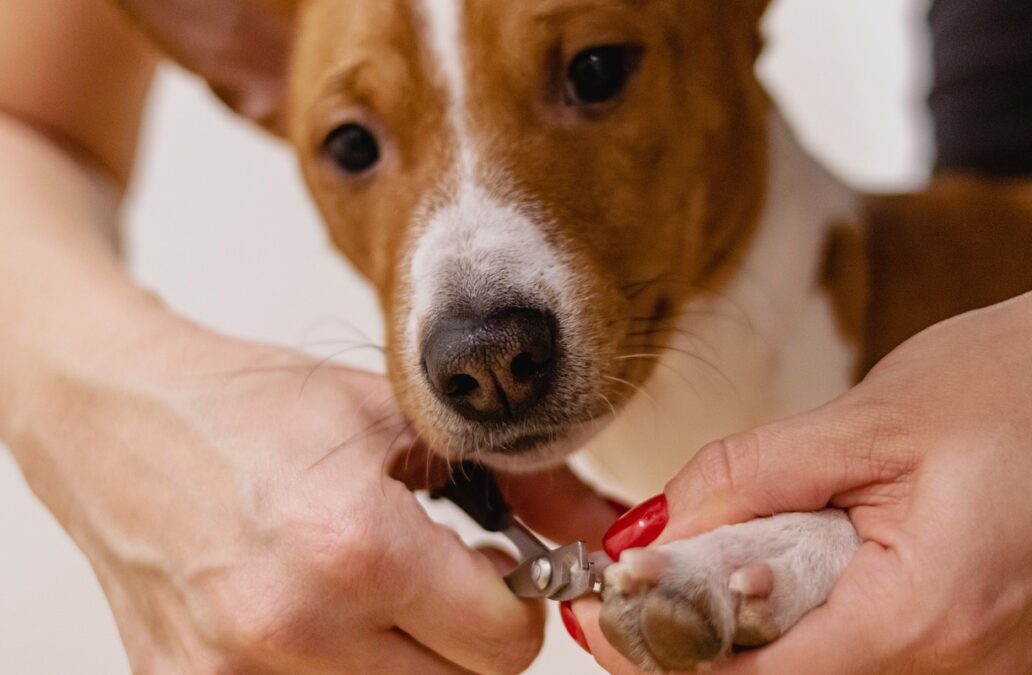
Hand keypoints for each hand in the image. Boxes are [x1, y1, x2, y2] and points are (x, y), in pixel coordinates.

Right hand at [6, 320, 617, 673]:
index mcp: (356, 548)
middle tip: (444, 587)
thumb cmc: (257, 409)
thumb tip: (606, 529)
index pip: (505, 646)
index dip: (519, 604)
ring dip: (409, 661)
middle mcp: (293, 630)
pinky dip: (340, 669)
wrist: (121, 420)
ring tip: (380, 596)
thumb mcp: (398, 420)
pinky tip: (321, 615)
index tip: (499, 574)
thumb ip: (521, 482)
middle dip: (471, 641)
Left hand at [574, 276, 1031, 673]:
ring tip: (711, 572)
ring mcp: (988, 668)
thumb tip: (659, 527)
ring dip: (758, 639)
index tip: (608, 615)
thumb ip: (751, 478)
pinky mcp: (990, 650)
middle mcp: (968, 666)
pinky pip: (879, 658)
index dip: (671, 651)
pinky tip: (785, 578)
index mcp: (931, 614)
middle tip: (644, 591)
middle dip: (705, 646)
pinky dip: (816, 629)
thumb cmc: (1017, 384)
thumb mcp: (868, 419)